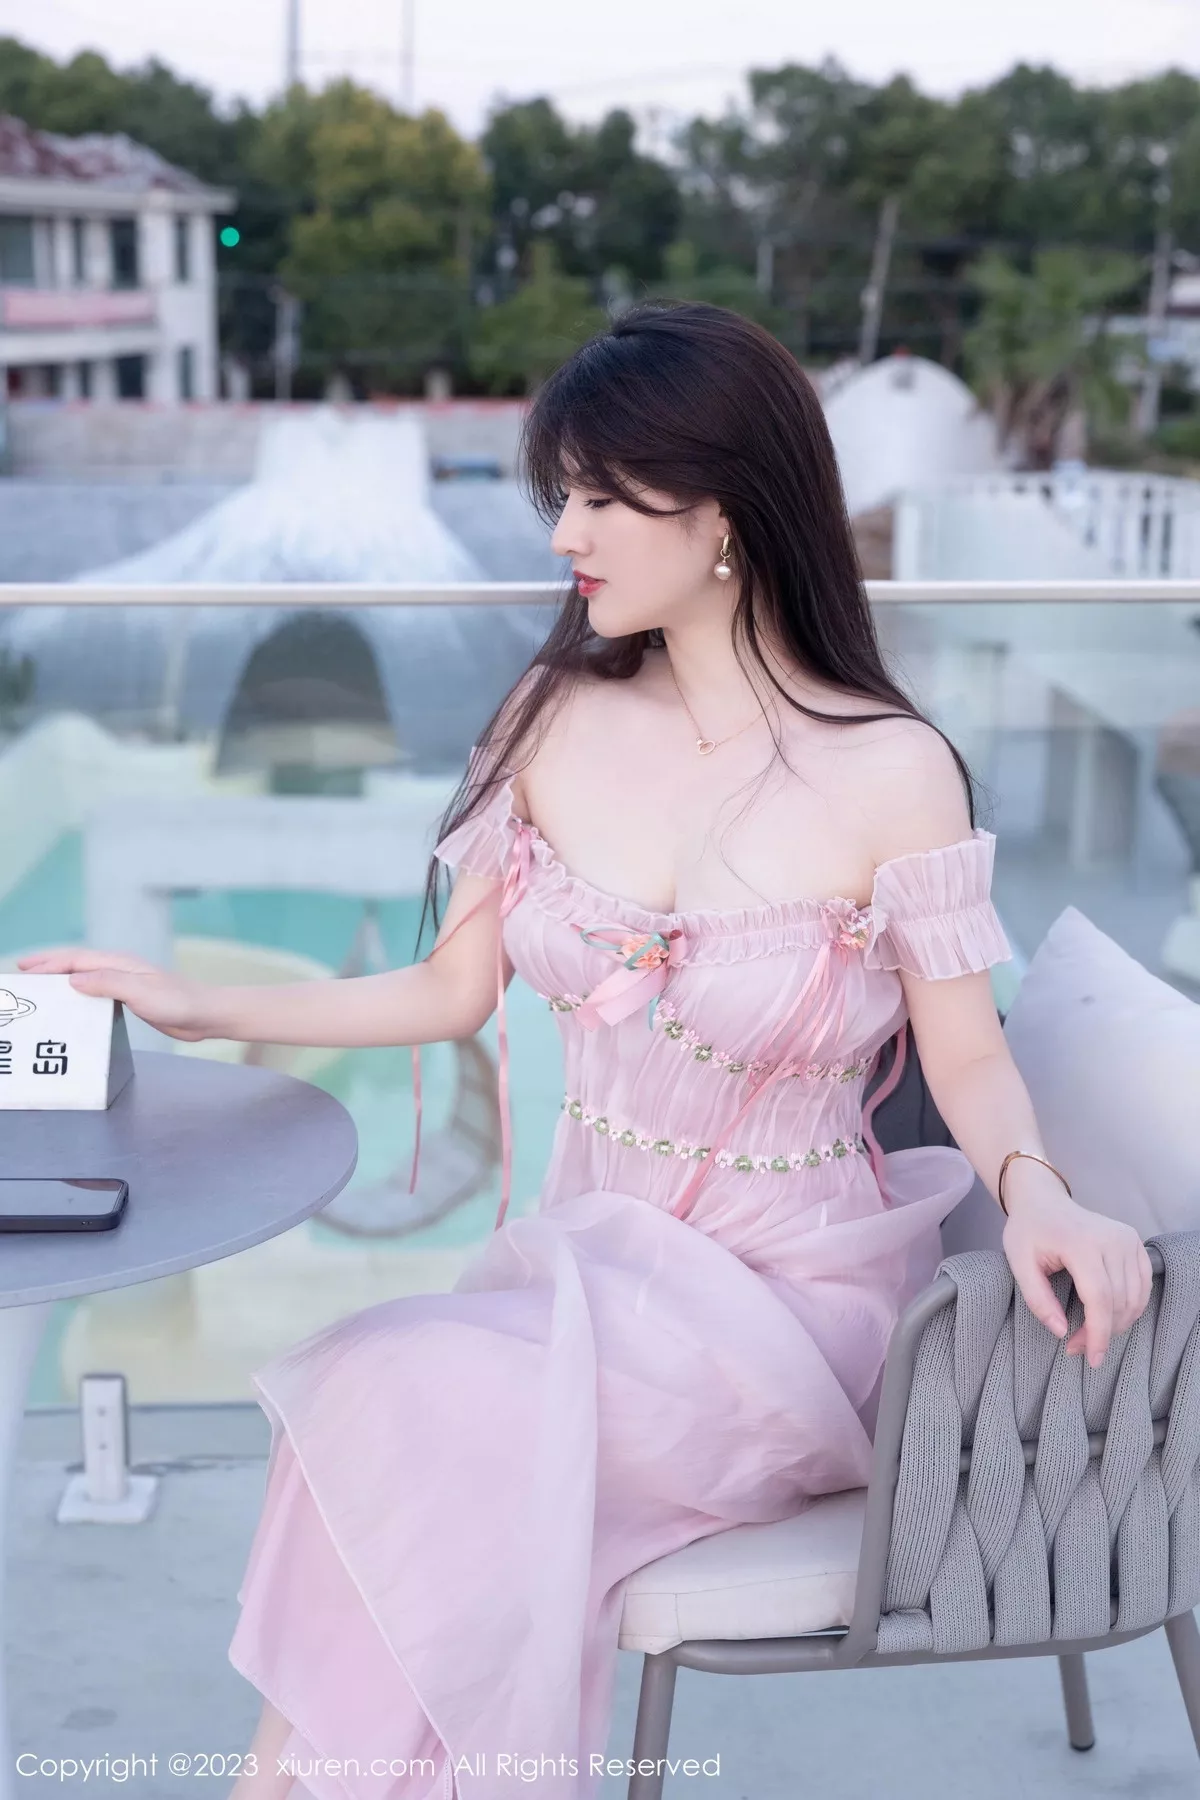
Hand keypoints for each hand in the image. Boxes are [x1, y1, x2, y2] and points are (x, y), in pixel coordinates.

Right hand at [16, 947, 212, 1042]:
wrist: (206, 1015)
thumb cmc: (178, 1002)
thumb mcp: (140, 992)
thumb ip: (107, 983)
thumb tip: (72, 978)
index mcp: (119, 964)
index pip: (75, 959)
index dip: (49, 963)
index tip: (25, 969)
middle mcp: (120, 969)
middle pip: (76, 963)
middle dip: (49, 966)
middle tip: (23, 973)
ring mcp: (126, 983)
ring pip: (85, 976)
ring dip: (61, 979)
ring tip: (40, 987)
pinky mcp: (131, 998)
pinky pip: (96, 992)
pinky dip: (78, 994)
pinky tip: (72, 1004)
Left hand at [1001, 1171, 1152, 1367]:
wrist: (1043, 1200)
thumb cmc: (1028, 1231)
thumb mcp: (1019, 1264)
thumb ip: (1038, 1300)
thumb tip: (1062, 1332)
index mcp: (1081, 1244)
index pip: (1100, 1298)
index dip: (1098, 1334)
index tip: (1092, 1359)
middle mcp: (1112, 1240)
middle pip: (1118, 1302)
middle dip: (1101, 1333)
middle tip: (1077, 1347)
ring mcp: (1127, 1239)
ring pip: (1134, 1298)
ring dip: (1116, 1324)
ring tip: (1090, 1335)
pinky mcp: (1135, 1242)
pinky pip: (1143, 1285)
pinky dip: (1131, 1307)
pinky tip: (1111, 1317)